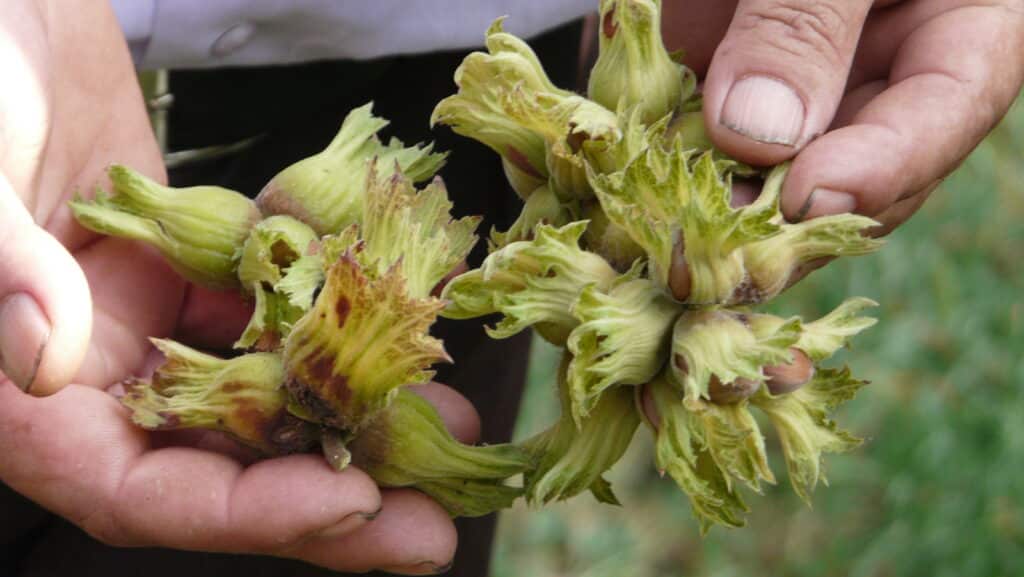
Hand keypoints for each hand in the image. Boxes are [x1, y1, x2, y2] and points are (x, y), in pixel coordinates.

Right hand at [0, 2, 458, 572]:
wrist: (11, 15)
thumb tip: (53, 361)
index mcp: (24, 395)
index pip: (138, 491)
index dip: (245, 510)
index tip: (349, 503)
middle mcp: (101, 377)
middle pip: (224, 467)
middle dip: (331, 498)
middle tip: (430, 531)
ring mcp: (159, 325)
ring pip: (268, 397)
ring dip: (357, 419)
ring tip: (446, 432)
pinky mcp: (205, 274)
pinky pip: (281, 314)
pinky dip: (342, 330)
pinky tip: (409, 339)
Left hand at [663, 0, 1023, 234]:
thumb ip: (810, 16)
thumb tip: (758, 134)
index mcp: (957, 26)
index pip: (940, 117)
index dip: (879, 171)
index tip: (809, 200)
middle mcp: (871, 67)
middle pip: (841, 171)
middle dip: (777, 217)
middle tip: (717, 255)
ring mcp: (788, 75)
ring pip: (753, 167)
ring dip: (700, 202)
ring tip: (650, 226)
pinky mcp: (714, 69)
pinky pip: (682, 124)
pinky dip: (645, 150)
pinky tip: (608, 172)